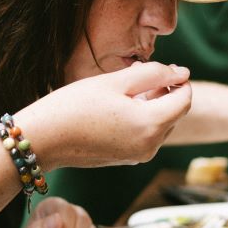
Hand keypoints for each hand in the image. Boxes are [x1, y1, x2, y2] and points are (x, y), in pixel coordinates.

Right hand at [19, 62, 191, 168]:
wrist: (42, 139)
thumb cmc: (75, 105)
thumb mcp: (116, 81)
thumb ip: (154, 74)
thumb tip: (182, 73)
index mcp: (151, 125)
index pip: (185, 99)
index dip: (179, 80)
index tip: (161, 68)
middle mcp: (151, 146)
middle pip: (174, 112)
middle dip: (163, 91)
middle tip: (136, 74)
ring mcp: (138, 155)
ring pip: (160, 124)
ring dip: (151, 104)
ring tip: (123, 90)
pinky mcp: (126, 158)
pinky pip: (145, 135)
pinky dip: (140, 119)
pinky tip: (116, 108)